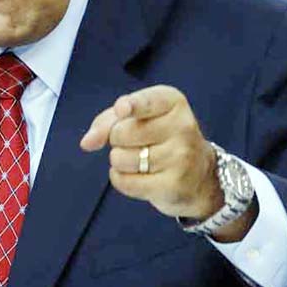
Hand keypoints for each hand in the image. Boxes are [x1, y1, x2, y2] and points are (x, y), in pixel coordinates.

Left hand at [79, 85, 252, 240]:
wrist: (199, 176)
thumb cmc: (161, 138)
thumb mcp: (138, 118)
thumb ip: (108, 121)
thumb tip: (87, 142)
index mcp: (172, 102)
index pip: (146, 101)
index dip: (130, 106)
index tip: (122, 108)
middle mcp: (182, 126)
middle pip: (120, 132)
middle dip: (117, 140)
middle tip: (138, 143)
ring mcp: (181, 157)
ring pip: (120, 158)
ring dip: (120, 161)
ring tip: (141, 160)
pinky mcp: (174, 185)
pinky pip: (125, 182)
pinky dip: (121, 179)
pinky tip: (138, 176)